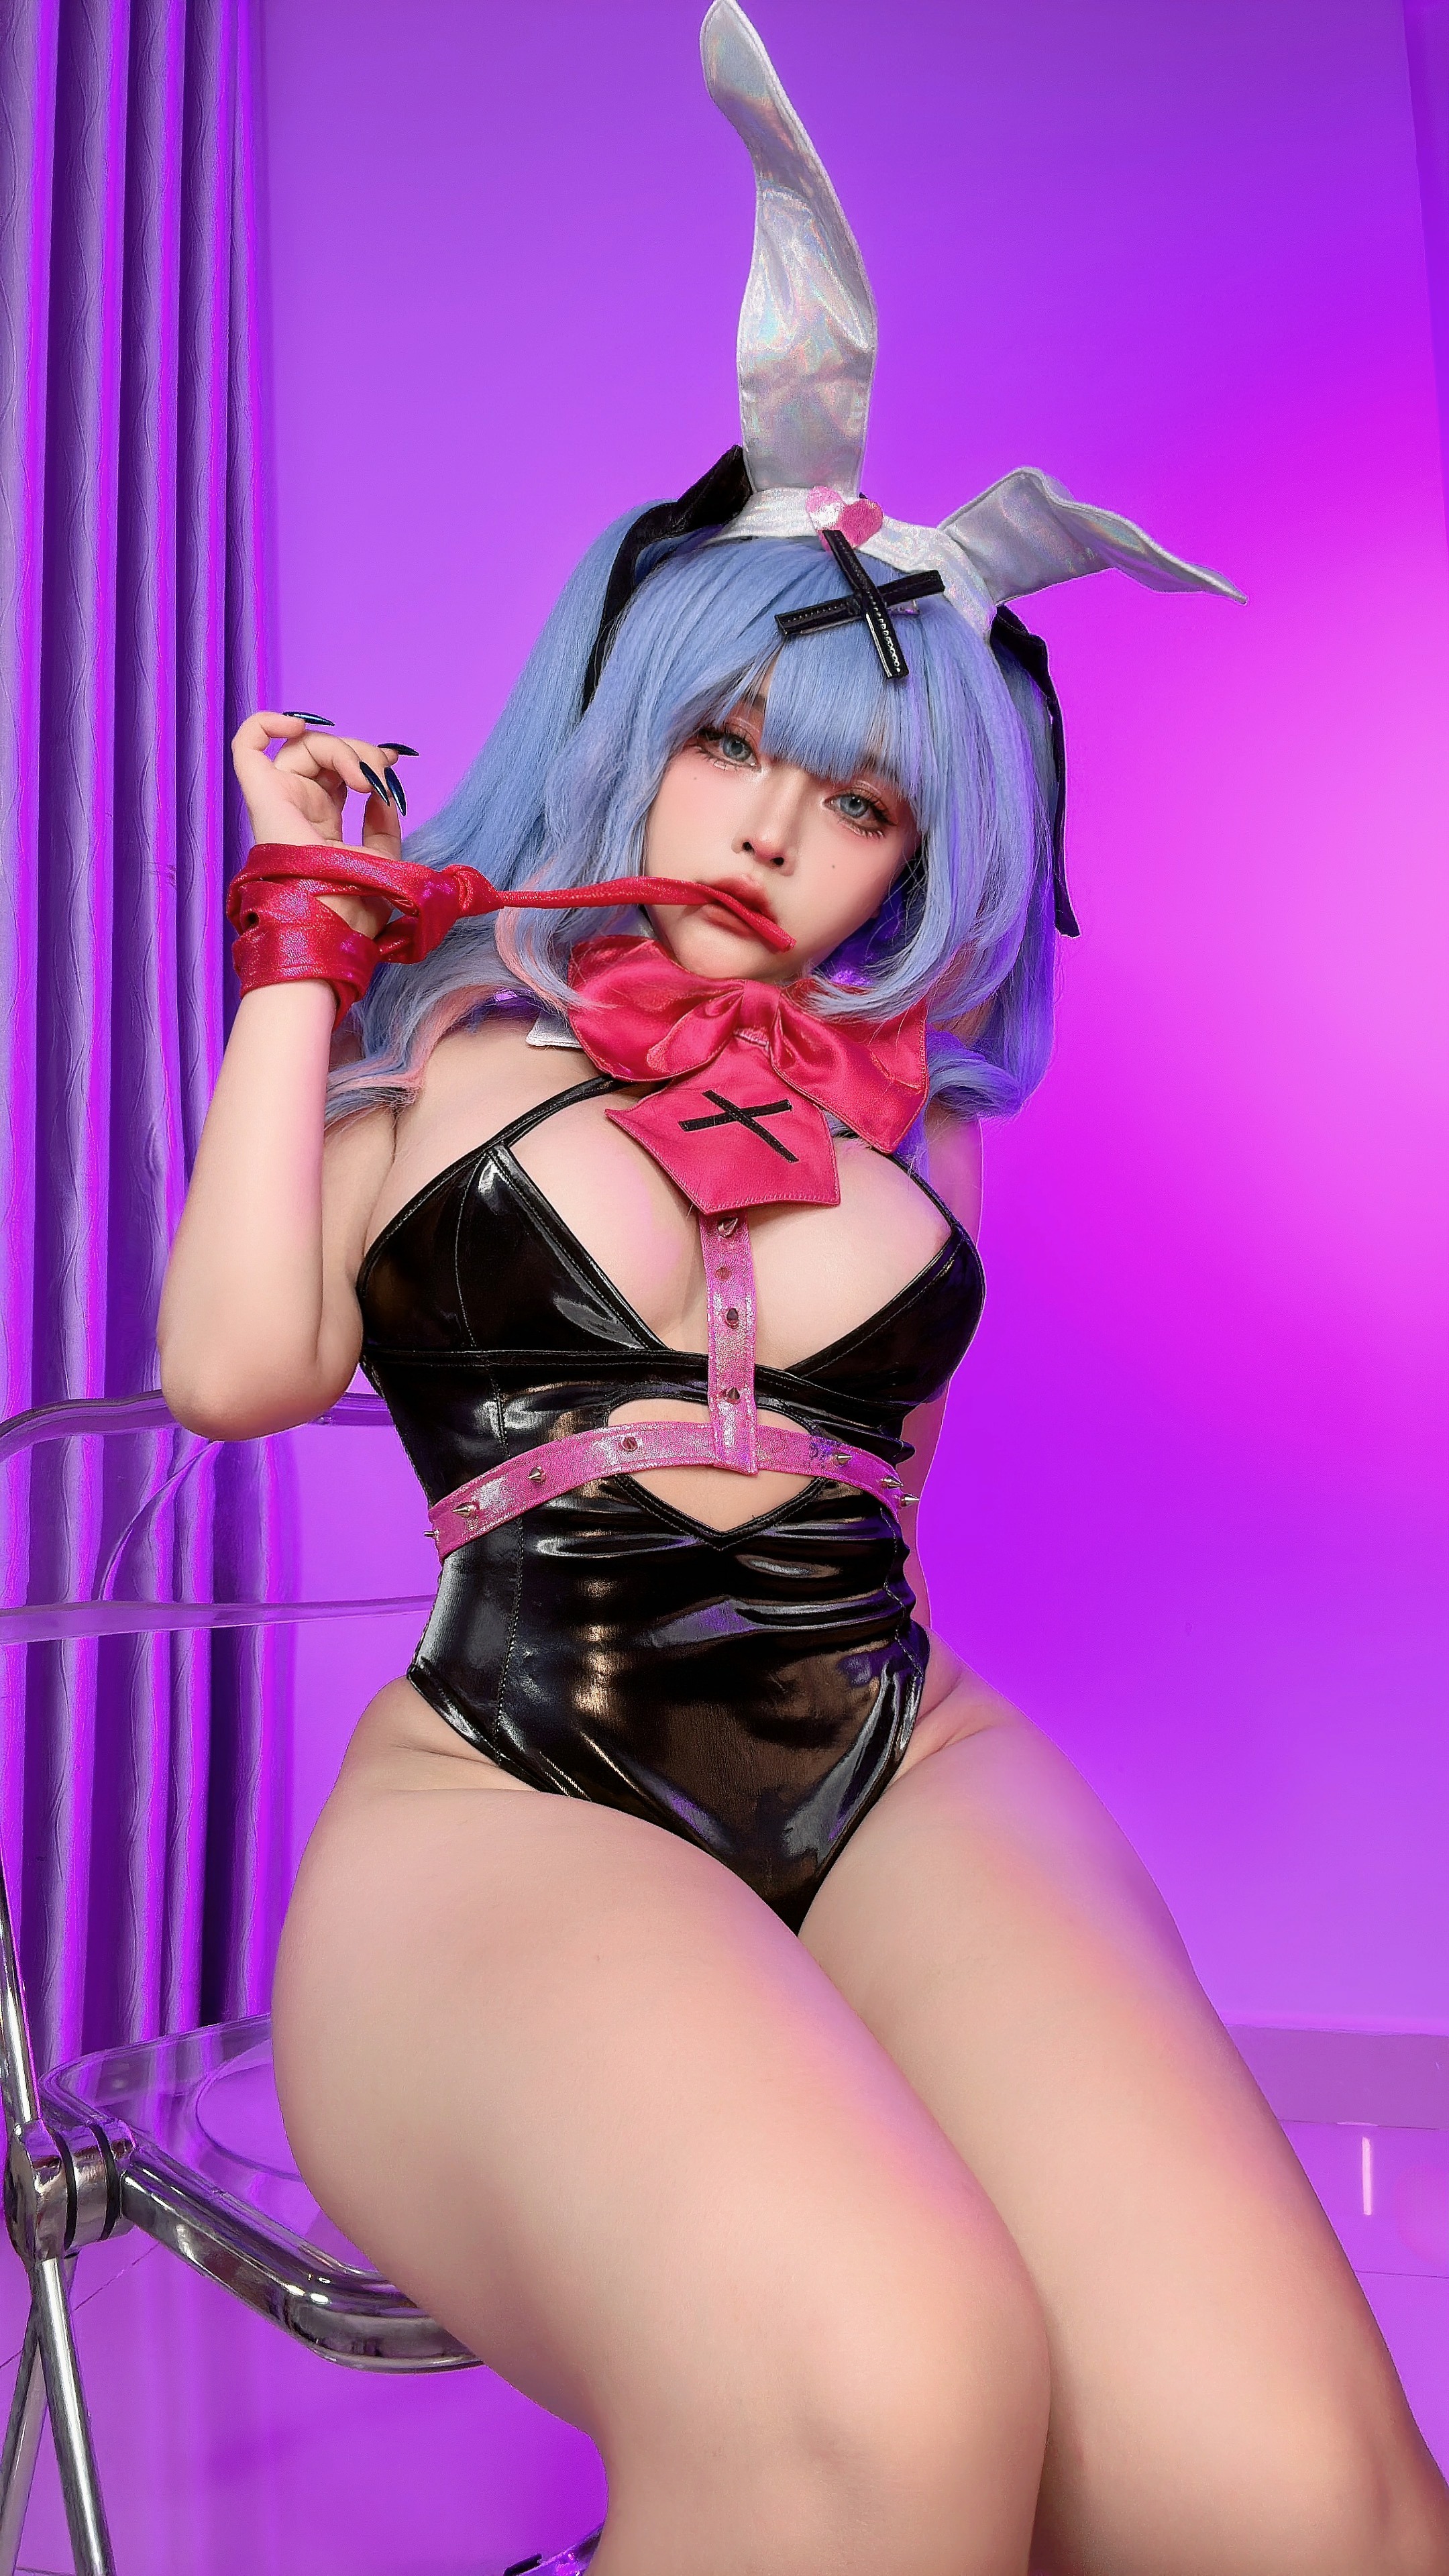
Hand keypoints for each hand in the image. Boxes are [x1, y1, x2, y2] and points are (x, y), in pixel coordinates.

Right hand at [231, 712, 402, 936]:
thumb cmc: (352, 914)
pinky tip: (296, 724)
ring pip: (303, 747)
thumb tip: (382, 796)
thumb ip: (383, 829)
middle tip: (384, 772)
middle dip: (360, 753)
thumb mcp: (383, 865)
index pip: (337, 775)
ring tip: (365, 778)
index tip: (393, 764)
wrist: (331, 929)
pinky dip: (265, 724)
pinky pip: (247, 747)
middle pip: (324, 756)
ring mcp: (278, 802)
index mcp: (320, 828)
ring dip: (343, 749)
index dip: (365, 760)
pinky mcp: (263, 797)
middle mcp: (296, 811)